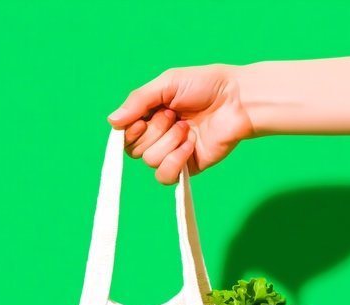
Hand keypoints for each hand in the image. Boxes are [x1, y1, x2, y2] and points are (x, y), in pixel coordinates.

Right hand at [107, 64, 252, 184]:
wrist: (237, 101)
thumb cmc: (206, 85)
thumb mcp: (166, 84)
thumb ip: (138, 101)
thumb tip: (112, 121)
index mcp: (151, 116)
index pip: (125, 135)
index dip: (131, 130)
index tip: (143, 117)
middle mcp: (159, 137)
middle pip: (135, 150)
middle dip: (154, 131)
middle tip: (174, 115)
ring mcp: (173, 154)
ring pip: (150, 161)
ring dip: (168, 142)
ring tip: (187, 127)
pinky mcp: (187, 168)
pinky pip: (166, 176)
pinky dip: (175, 160)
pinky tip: (190, 145)